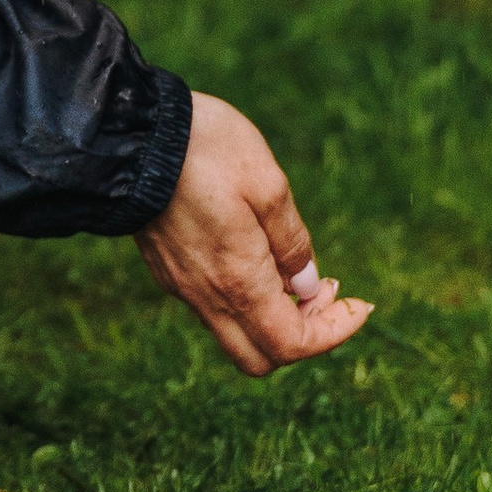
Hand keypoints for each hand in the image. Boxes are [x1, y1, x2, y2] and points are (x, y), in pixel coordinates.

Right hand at [136, 91, 371, 375]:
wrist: (131, 134)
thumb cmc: (206, 151)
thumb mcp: (268, 184)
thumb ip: (292, 241)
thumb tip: (309, 285)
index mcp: (239, 282)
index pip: (293, 345)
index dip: (335, 334)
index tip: (359, 304)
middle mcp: (207, 296)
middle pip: (261, 357)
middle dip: (302, 336)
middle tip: (324, 292)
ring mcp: (182, 286)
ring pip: (234, 334)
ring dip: (273, 316)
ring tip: (292, 267)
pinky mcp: (166, 268)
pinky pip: (211, 307)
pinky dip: (244, 299)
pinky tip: (252, 252)